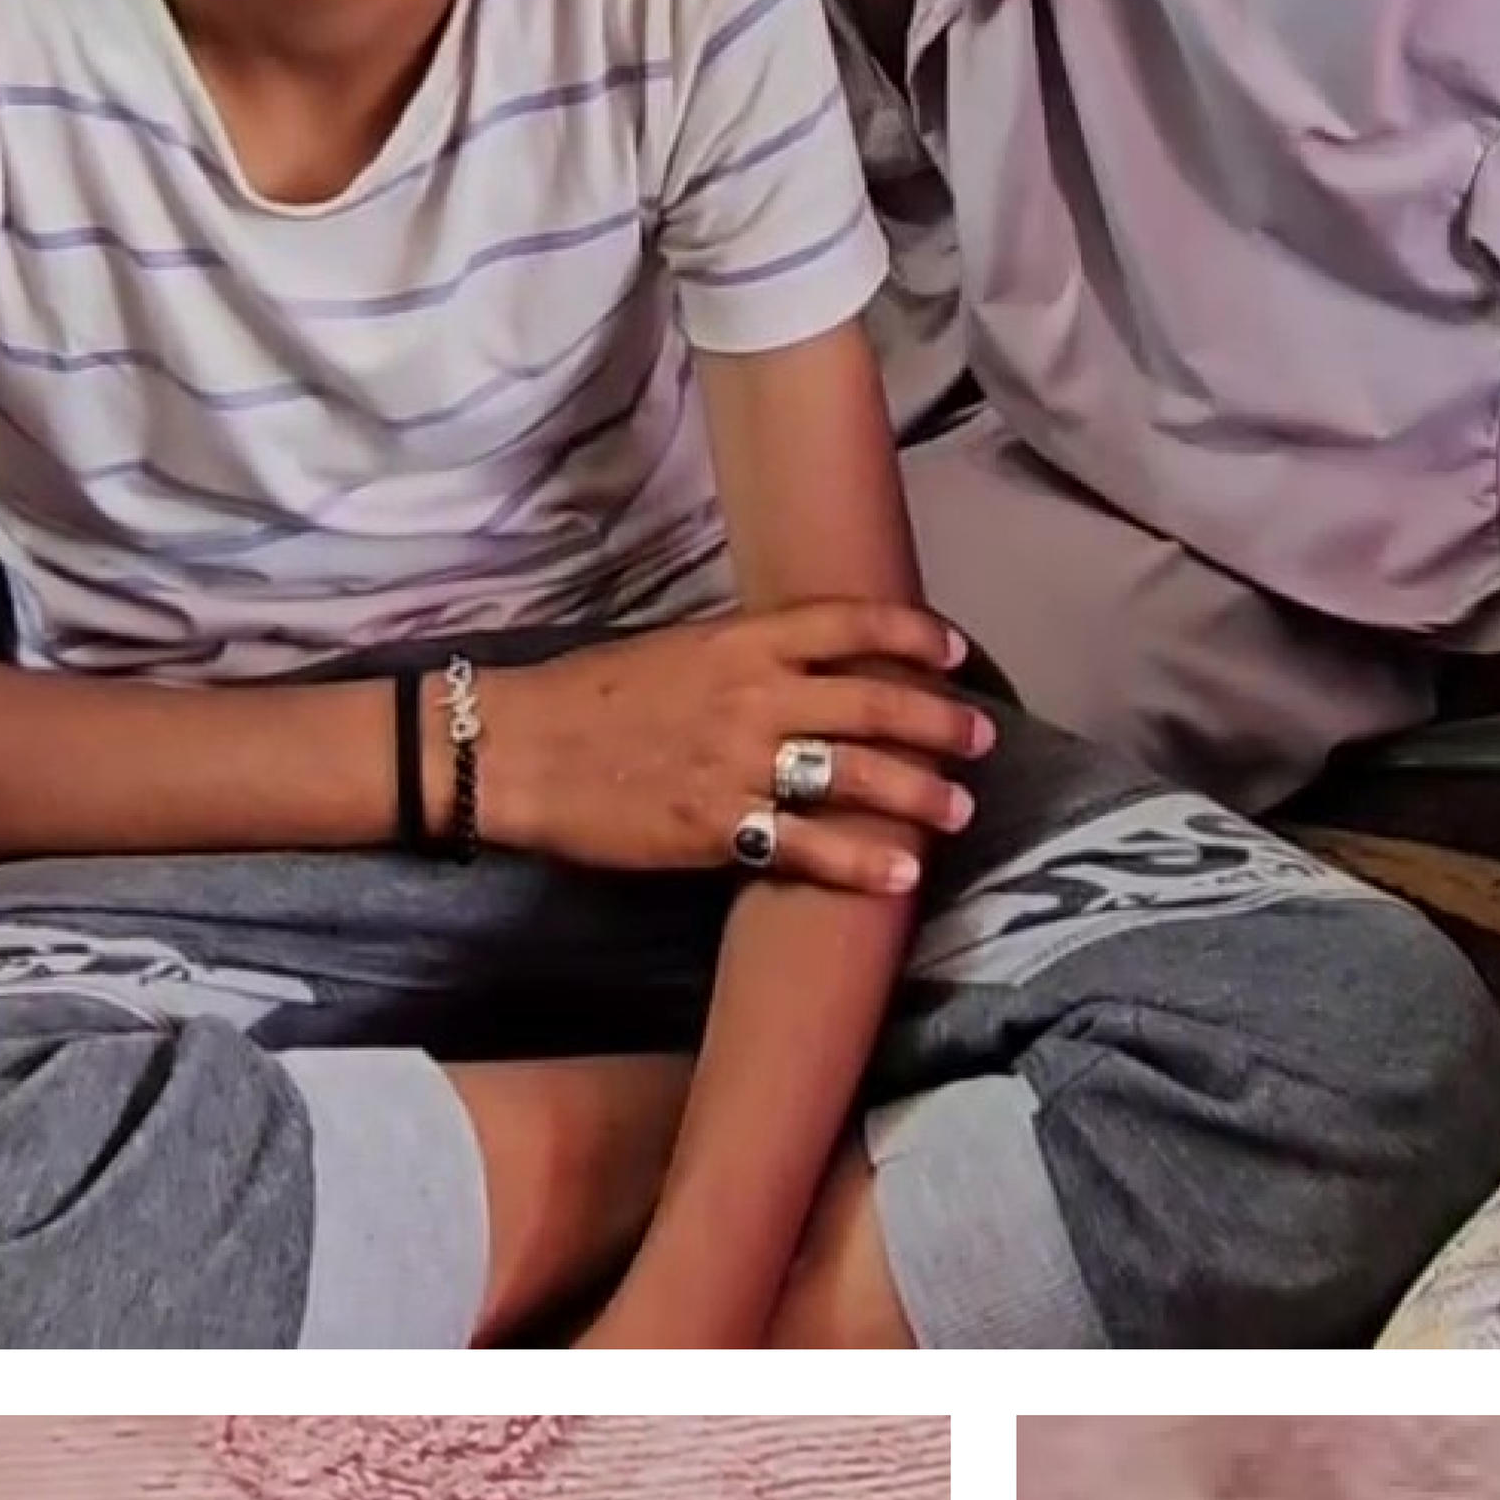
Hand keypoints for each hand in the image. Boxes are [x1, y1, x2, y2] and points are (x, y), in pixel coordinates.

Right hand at [473, 599, 990, 890]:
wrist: (516, 747)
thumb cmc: (586, 696)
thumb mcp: (674, 649)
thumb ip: (742, 656)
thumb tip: (797, 666)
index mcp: (740, 641)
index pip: (848, 625)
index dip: (912, 635)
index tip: (954, 649)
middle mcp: (753, 695)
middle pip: (873, 703)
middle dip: (939, 723)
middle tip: (982, 739)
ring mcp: (738, 763)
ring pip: (855, 776)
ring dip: (919, 793)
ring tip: (959, 810)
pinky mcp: (716, 827)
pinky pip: (808, 847)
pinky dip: (861, 862)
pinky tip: (901, 874)